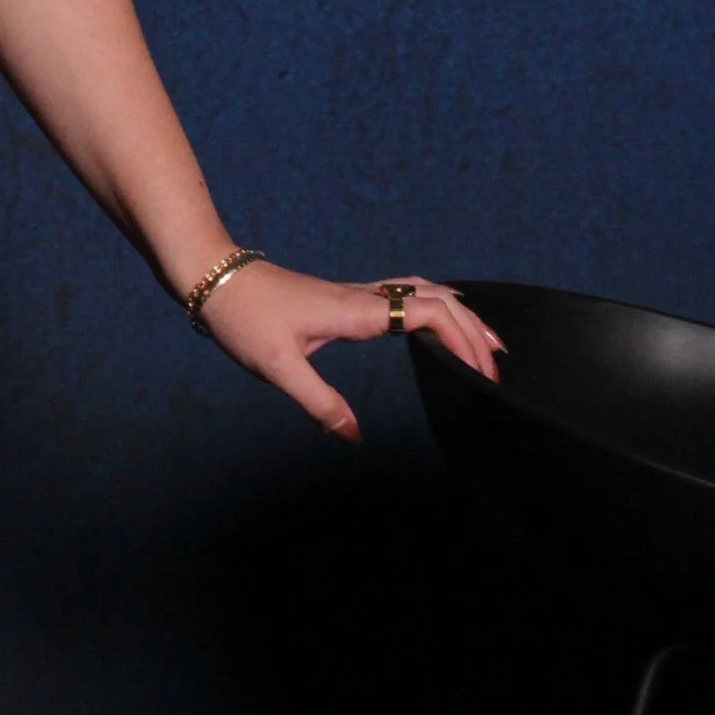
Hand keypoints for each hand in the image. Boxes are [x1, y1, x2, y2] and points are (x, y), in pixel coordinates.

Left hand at [195, 259, 505, 441]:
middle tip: (498, 365)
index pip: (425, 312)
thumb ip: (319, 402)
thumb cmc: (243, 318)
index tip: (481, 367)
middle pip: (435, 300)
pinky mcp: (345, 297)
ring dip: (458, 313)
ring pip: (422, 292)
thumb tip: (353, 436)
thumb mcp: (277, 368)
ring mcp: (355, 294)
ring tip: (486, 340)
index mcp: (355, 311)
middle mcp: (362, 297)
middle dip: (472, 329)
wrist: (216, 278)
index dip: (460, 336)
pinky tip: (437, 317)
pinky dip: (434, 304)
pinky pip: (403, 293)